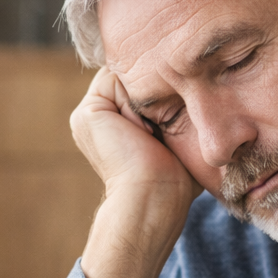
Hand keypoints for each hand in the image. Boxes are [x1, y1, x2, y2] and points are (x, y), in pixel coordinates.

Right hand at [70, 69, 200, 277]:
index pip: (144, 87)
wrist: (154, 198)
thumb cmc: (174, 179)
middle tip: (160, 133)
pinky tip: (140, 132)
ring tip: (150, 135)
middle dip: (156, 96)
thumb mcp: (178, 137)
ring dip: (148, 102)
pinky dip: (136, 102)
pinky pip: (118, 81)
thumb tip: (190, 84)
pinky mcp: (87, 112)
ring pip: (129, 79)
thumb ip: (172, 110)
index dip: (164, 93)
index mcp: (116, 124)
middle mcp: (100, 118)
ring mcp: (89, 114)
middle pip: (136, 79)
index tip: (176, 121)